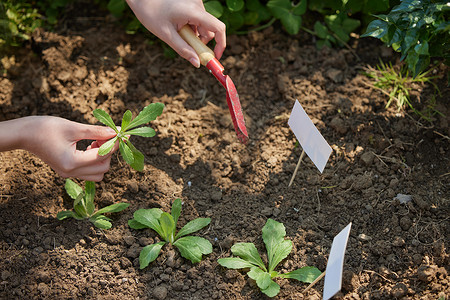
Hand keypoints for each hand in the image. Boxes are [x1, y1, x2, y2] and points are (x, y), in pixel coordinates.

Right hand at [0, 116, 118, 180]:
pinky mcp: (67, 171)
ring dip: (102, 158)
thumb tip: (116, 132)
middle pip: (103, 169)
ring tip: (94, 142)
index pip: (103, 157)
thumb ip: (96, 131)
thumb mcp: (73, 127)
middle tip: (104, 137)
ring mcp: (68, 174)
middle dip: (108, 153)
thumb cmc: (45, 128)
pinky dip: (94, 161)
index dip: (114, 145)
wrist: (23, 134)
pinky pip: (88, 171)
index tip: (120, 133)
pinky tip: (89, 146)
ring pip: (97, 174)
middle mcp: (71, 172)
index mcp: (72, 162)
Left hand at [126, 0, 225, 67]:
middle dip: (202, 42)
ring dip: (195, 35)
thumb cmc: (150, 13)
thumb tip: (197, 64)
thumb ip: (183, 50)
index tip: (215, 57)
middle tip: (190, 51)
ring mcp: (195, 3)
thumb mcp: (166, 35)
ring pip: (203, 25)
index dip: (221, 44)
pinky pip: (197, 19)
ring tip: (177, 33)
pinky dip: (191, 28)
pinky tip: (177, 26)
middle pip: (210, 29)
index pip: (218, 28)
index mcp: (193, 11)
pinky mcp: (191, 3)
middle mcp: (197, 5)